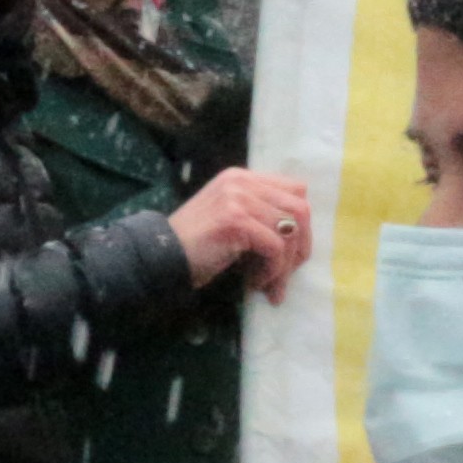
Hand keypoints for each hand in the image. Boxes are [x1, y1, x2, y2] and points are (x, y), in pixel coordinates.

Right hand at [173, 169, 314, 301]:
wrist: (161, 256)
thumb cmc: (195, 244)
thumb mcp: (230, 217)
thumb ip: (258, 213)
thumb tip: (299, 233)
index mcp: (242, 178)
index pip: (295, 190)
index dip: (301, 223)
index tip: (292, 252)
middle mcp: (242, 182)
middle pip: (300, 208)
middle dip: (301, 246)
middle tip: (287, 273)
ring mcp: (239, 199)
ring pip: (290, 230)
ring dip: (286, 265)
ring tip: (271, 284)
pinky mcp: (236, 220)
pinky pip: (275, 247)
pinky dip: (272, 271)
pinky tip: (255, 283)